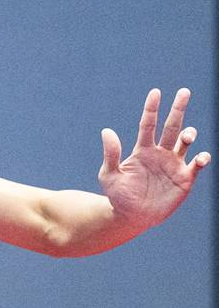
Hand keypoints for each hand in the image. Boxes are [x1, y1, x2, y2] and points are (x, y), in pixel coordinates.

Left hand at [98, 88, 209, 229]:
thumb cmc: (119, 195)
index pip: (148, 124)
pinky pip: (197, 164)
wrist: (133, 216)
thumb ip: (110, 154)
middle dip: (178, 109)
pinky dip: (201, 158)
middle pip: (171, 126)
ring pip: (185, 142)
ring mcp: (174, 164)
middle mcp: (160, 153)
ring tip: (187, 134)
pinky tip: (200, 157)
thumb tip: (106, 130)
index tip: (155, 92)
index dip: (151, 108)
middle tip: (184, 91)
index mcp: (142, 150)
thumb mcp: (109, 175)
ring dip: (188, 134)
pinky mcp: (185, 178)